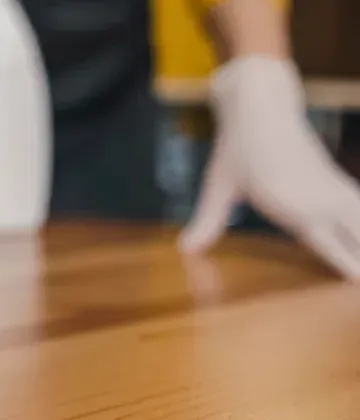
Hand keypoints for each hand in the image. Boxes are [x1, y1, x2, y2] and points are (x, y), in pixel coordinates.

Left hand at [180, 57, 359, 278]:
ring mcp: (332, 189)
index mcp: (294, 206)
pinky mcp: (336, 180)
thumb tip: (185, 249)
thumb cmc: (238, 147)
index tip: (357, 285)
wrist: (262, 106)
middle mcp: (321, 200)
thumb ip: (208, 222)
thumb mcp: (218, 186)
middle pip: (358, 237)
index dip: (347, 268)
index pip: (329, 247)